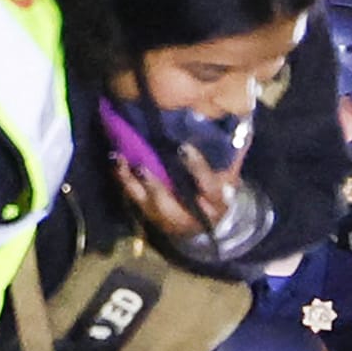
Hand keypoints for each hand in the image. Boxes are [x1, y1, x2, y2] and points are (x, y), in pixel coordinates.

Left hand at [114, 142, 243, 243]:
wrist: (207, 225)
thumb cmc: (219, 194)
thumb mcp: (230, 180)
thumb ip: (229, 159)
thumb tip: (235, 124)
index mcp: (215, 204)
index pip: (207, 186)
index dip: (196, 168)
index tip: (184, 148)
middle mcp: (188, 216)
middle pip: (168, 203)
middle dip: (154, 186)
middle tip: (141, 165)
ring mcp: (165, 218)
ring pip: (144, 203)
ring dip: (130, 183)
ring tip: (120, 160)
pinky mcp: (150, 215)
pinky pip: (133, 198)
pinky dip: (124, 181)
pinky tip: (116, 163)